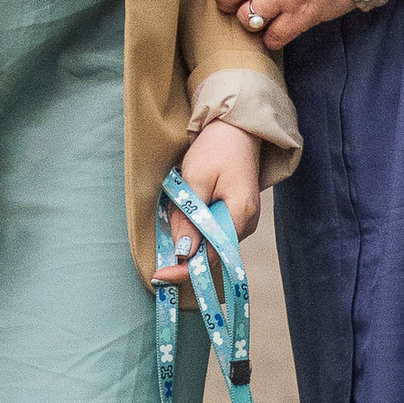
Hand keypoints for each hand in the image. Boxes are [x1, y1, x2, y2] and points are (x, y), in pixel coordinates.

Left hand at [159, 121, 263, 286]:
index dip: (185, 271)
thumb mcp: (196, 180)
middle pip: (213, 254)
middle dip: (185, 260)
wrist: (237, 127)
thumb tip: (183, 253)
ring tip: (170, 232)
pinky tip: (183, 222)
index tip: (159, 275)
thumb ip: (189, 219)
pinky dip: (196, 232)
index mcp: (240, 215)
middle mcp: (246, 223)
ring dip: (189, 244)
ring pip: (212, 244)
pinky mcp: (236, 214)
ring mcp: (243, 220)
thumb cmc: (217, 148)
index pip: (212, 256)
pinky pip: (214, 232)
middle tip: (157, 263)